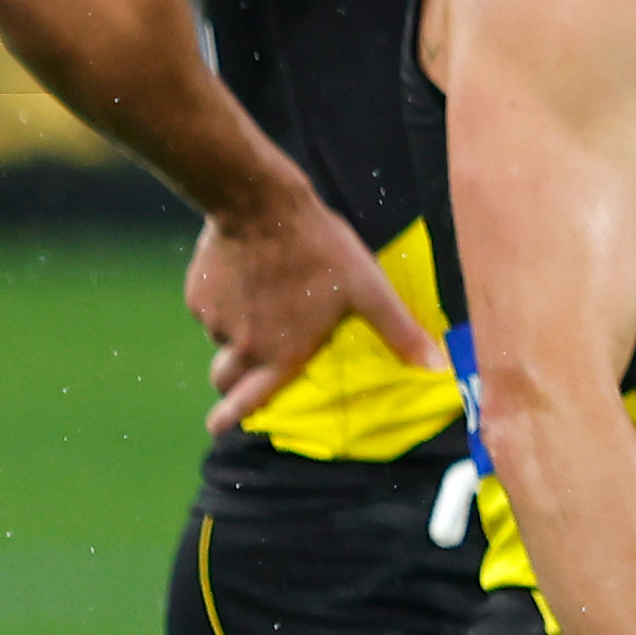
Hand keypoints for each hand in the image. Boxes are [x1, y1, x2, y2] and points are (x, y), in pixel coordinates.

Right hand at [192, 183, 436, 433]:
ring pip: (221, 336)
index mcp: (280, 355)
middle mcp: (243, 346)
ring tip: (262, 300)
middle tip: (236, 378)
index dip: (231, 418)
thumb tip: (437, 367)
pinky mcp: (198, 293)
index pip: (248, 402)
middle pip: (225, 379)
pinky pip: (210, 305)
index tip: (218, 428)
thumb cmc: (321, 250)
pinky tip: (245, 273)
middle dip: (230, 384)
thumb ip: (398, 332)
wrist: (261, 206)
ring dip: (237, 329)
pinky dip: (224, 299)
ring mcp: (214, 320)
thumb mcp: (369, 290)